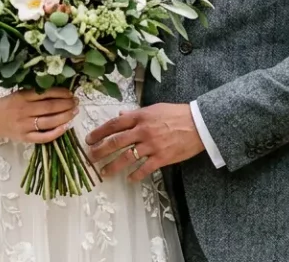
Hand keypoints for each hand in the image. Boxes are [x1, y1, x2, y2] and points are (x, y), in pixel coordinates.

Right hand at [0, 88, 78, 144]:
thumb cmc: (9, 104)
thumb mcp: (19, 93)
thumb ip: (36, 92)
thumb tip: (60, 90)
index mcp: (22, 97)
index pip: (45, 93)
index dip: (61, 93)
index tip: (70, 92)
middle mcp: (23, 111)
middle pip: (49, 108)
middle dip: (66, 105)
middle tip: (76, 102)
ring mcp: (24, 125)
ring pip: (49, 122)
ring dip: (65, 117)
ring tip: (74, 112)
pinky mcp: (24, 137)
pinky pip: (43, 137)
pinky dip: (56, 133)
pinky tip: (65, 127)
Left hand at [86, 103, 204, 181]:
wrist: (198, 124)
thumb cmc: (177, 114)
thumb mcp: (154, 109)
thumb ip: (136, 113)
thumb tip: (120, 115)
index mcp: (140, 117)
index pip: (114, 125)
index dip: (99, 132)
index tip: (89, 139)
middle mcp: (143, 131)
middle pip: (116, 142)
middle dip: (100, 150)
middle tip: (91, 157)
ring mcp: (152, 145)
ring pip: (127, 157)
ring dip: (113, 166)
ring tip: (104, 172)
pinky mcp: (161, 158)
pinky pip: (144, 168)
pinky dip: (135, 175)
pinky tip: (129, 179)